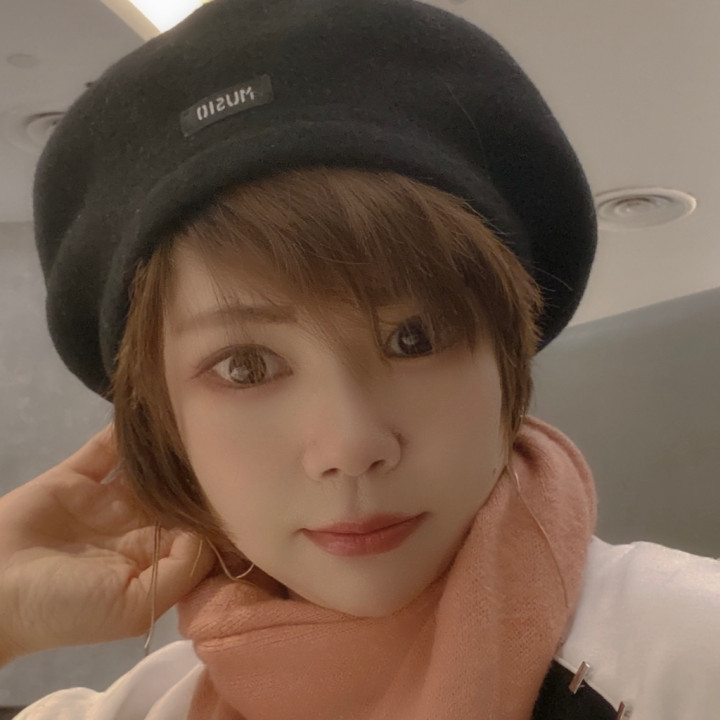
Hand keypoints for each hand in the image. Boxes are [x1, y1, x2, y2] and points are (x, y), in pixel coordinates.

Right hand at [0, 424, 214, 658]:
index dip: (215, 510)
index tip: (242, 483)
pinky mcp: (75, 479)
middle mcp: (133, 529)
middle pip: (173, 493)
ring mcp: (104, 501)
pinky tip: (149, 412)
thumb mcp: (132, 607)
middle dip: (196, 472)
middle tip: (226, 439)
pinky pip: (105, 449)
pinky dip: (123, 432)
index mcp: (151, 560)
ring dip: (164, 450)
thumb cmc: (66, 607)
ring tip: (193, 420)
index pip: (195, 529)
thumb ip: (179, 570)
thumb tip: (210, 530)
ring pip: (144, 468)